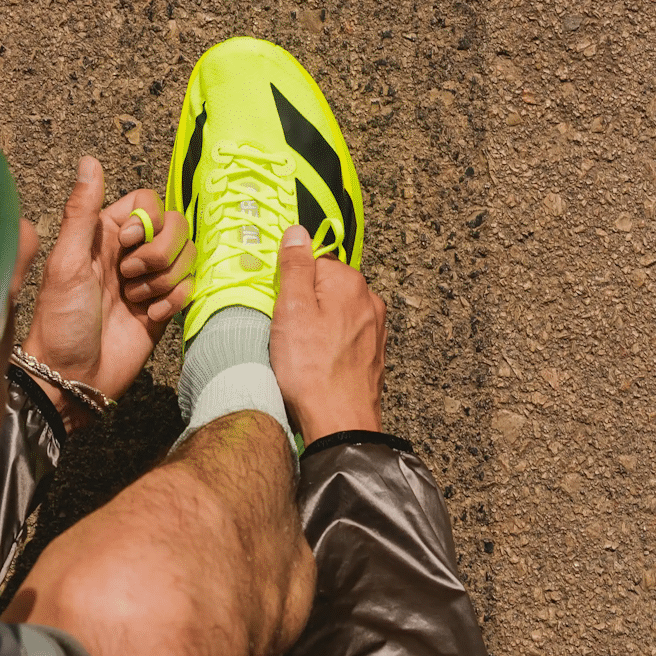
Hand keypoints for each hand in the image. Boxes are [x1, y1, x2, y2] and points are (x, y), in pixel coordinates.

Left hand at [24, 157, 195, 429]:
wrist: (73, 378)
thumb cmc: (60, 321)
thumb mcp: (67, 263)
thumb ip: (81, 212)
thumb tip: (89, 161)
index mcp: (105, 234)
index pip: (148, 202)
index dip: (148, 220)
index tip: (128, 243)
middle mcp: (130, 253)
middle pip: (175, 226)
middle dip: (161, 252)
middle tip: (130, 278)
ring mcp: (149, 281)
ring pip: (186, 257)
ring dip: (166, 279)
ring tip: (136, 301)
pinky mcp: (163, 308)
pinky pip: (189, 288)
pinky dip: (174, 301)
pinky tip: (150, 317)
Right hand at [269, 224, 386, 444]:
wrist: (339, 422)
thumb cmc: (311, 369)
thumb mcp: (290, 310)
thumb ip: (294, 267)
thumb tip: (297, 232)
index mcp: (349, 282)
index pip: (313, 263)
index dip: (290, 285)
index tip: (280, 308)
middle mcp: (370, 300)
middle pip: (326, 288)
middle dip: (305, 305)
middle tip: (288, 333)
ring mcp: (375, 329)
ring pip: (336, 313)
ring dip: (317, 327)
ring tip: (302, 353)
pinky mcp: (374, 354)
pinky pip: (345, 337)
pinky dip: (330, 346)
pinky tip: (318, 365)